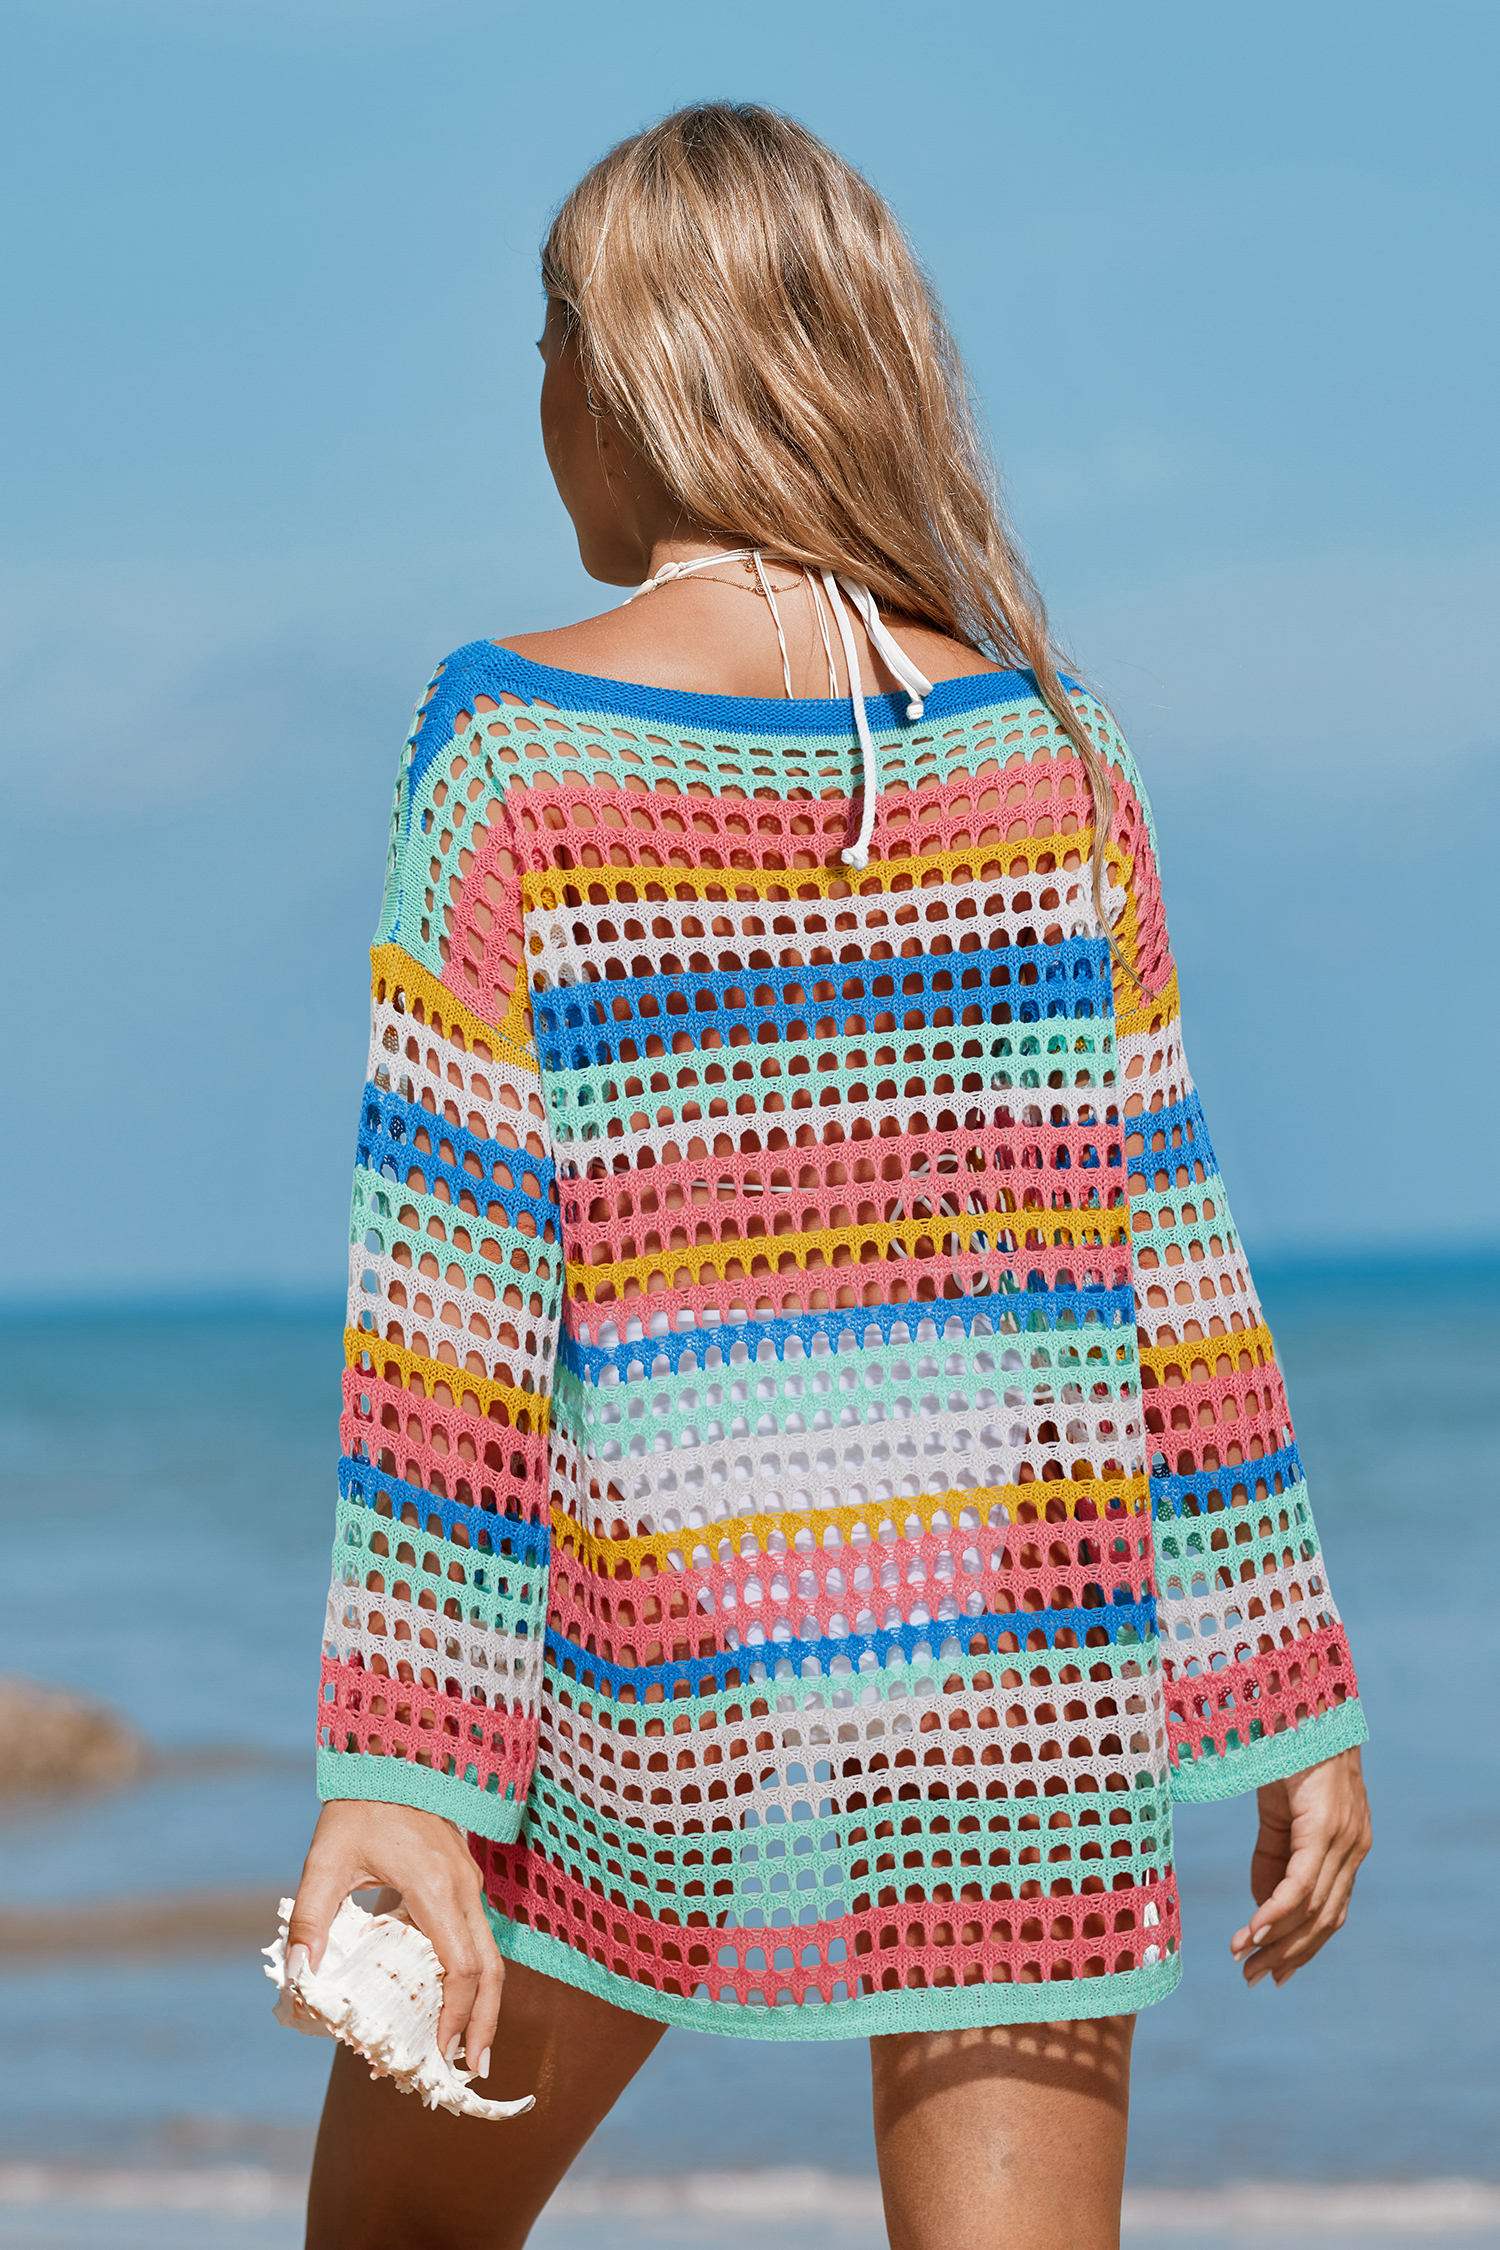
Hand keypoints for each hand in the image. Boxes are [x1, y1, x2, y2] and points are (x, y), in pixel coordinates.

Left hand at [287, 1800, 503, 2077]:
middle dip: (485, 2022)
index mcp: (435, 1888)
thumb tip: (299, 1978)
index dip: (454, 2015)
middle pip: (490, 1968)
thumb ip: (310, 1918)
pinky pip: (477, 1937)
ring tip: (471, 2047)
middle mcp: (463, 1889)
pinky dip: (473, 1976)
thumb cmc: (359, 1806)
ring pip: (491, 1954)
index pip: (459, 1966)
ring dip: (484, 2003)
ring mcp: (468, 1882)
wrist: (392, 1756)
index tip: (440, 2053)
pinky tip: (451, 1998)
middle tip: (475, 2069)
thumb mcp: (325, 1861)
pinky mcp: (462, 1879)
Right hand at [1231, 1744, 1370, 1987]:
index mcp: (1347, 1845)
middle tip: (1254, 1978)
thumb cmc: (1288, 1750)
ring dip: (1277, 1941)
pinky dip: (1276, 1913)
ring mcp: (1342, 1839)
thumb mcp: (1279, 1811)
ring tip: (1245, 1961)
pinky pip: (1301, 1884)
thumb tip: (1265, 1904)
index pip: (1330, 1911)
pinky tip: (1252, 1931)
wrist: (1300, 1703)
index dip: (1303, 1946)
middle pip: (1324, 1919)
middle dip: (1288, 1954)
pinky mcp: (1323, 1828)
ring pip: (1313, 1909)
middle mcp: (1353, 1848)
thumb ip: (1275, 1856)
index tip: (1274, 1971)